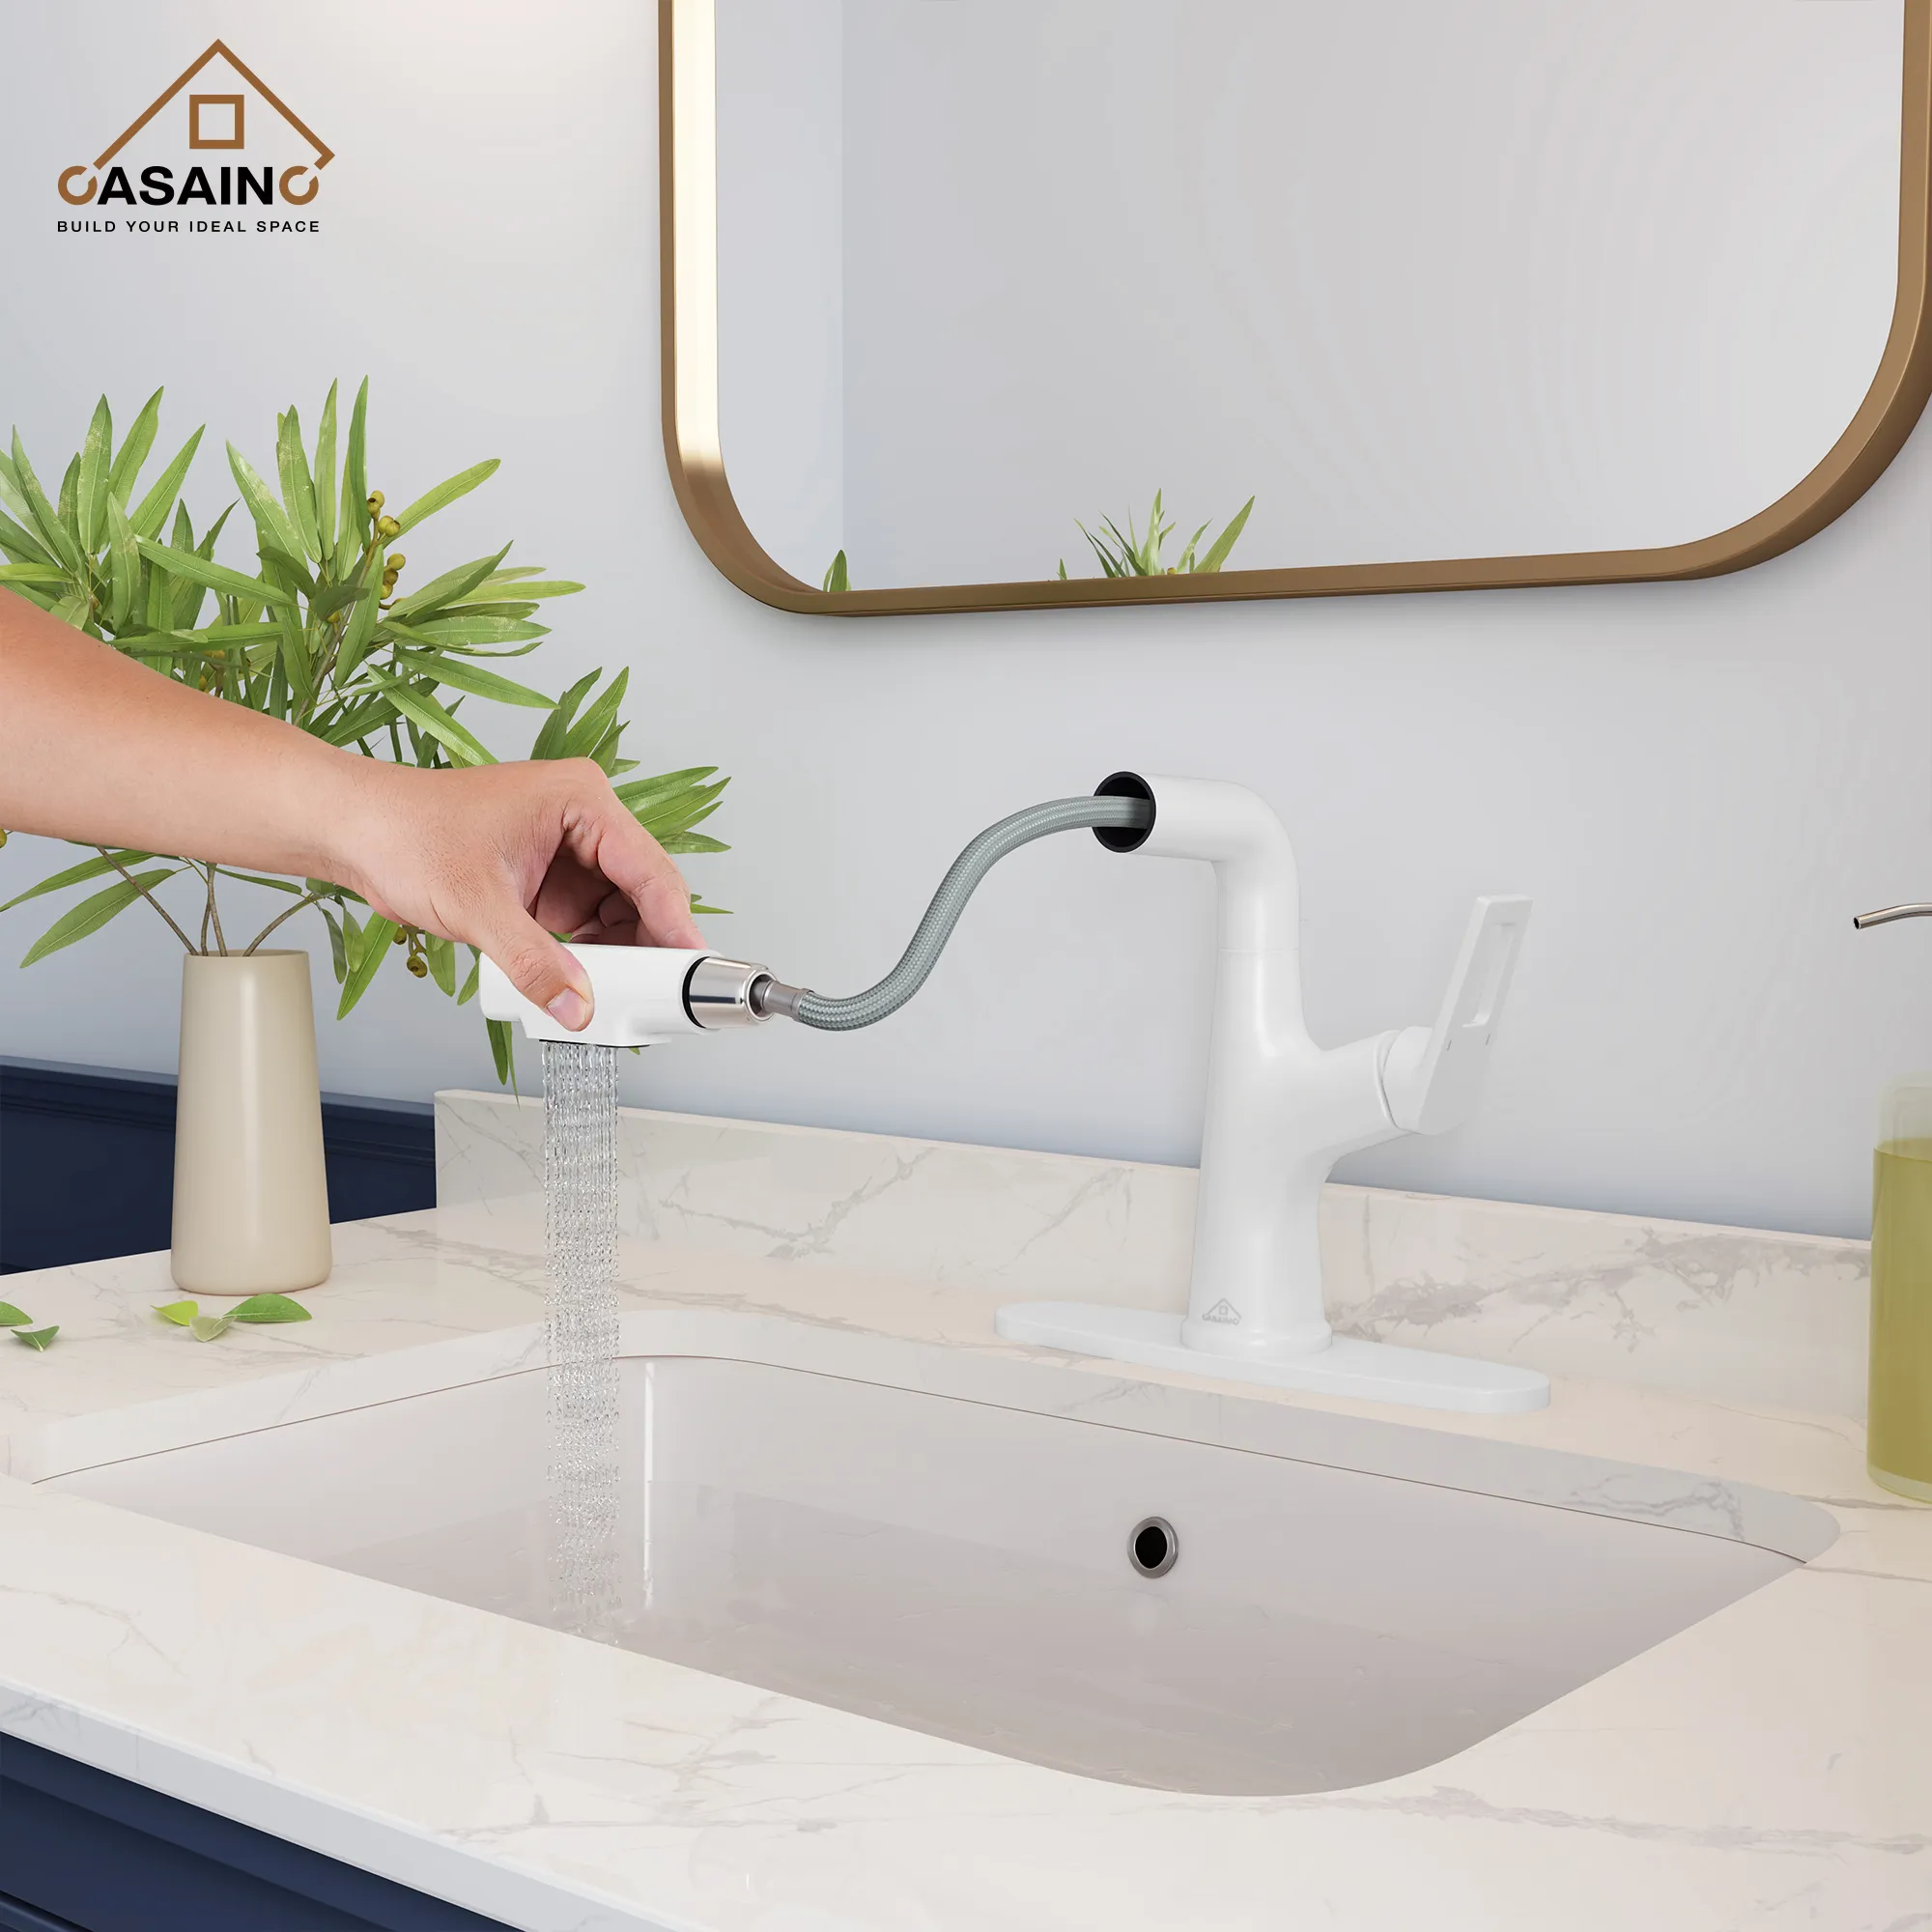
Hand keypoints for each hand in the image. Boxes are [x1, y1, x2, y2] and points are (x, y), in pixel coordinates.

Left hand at [336, 757, 703, 1029]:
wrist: (354, 833)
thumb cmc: (405, 833)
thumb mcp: (476, 905)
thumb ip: (533, 961)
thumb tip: (576, 1006)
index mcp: (581, 800)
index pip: (649, 870)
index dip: (676, 925)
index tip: (694, 972)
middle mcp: (584, 822)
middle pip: (644, 894)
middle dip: (650, 947)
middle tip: (658, 998)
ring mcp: (569, 854)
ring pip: (622, 915)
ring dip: (621, 957)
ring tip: (619, 998)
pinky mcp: (550, 882)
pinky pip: (591, 926)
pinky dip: (593, 958)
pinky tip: (588, 985)